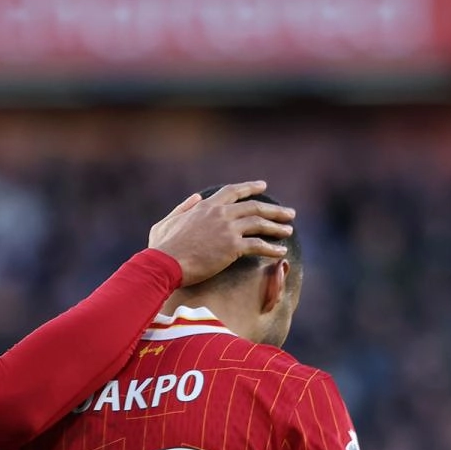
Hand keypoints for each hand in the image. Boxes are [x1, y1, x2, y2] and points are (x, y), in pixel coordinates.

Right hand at [148, 181, 294, 286]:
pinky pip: (258, 245)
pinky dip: (272, 248)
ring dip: (277, 226)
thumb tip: (195, 197)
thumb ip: (182, 208)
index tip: (263, 186)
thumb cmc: (162, 247)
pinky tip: (282, 251)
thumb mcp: (167, 222)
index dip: (250, 187)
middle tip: (289, 213)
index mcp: (206, 206)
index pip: (233, 191)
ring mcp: (228, 229)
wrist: (165, 264)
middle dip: (274, 209)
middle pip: (254, 207)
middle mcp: (220, 213)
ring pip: (260, 223)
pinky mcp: (232, 247)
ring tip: (289, 230)